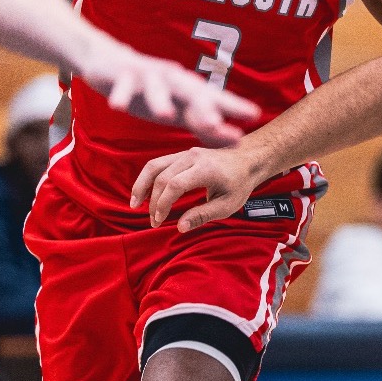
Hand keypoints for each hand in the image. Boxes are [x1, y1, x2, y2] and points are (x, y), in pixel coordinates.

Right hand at [78, 41, 257, 145]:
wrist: (111, 62)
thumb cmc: (154, 92)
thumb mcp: (180, 111)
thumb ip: (205, 125)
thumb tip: (237, 141)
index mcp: (190, 90)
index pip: (215, 99)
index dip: (233, 106)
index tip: (254, 115)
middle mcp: (174, 80)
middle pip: (192, 92)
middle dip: (204, 107)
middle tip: (215, 124)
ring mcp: (148, 76)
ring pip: (157, 88)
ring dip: (161, 101)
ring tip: (167, 117)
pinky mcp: (123, 75)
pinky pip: (123, 86)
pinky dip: (121, 96)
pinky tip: (118, 108)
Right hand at [130, 146, 259, 230]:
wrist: (247, 159)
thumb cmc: (239, 184)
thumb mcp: (227, 205)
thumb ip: (203, 215)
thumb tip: (180, 227)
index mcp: (206, 169)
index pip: (175, 185)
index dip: (163, 204)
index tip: (159, 220)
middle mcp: (193, 157)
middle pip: (162, 177)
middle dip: (153, 201)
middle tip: (153, 222)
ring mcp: (185, 153)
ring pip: (154, 166)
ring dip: (141, 185)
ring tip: (134, 204)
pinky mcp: (181, 154)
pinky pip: (158, 164)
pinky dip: (147, 178)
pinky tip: (142, 192)